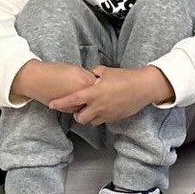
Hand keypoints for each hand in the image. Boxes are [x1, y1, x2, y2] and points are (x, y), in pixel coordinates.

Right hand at [9, 59, 96, 107]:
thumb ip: (87, 76)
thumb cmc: (54, 72)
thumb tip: (95, 82)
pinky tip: (74, 100)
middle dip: (97, 94)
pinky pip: (79, 108)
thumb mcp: (75, 69)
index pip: (101, 83)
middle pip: (97, 96)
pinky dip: (79, 105)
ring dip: (88, 102)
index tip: (100, 81)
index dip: (101, 82)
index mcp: (84, 80)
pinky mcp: (68, 110)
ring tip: (83, 95)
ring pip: (89, 105)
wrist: (37, 80)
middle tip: (94, 91)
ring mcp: (75, 103)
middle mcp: (81, 93)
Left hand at [50, 65, 170, 125]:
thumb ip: (95, 73)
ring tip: (92, 108)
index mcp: (94, 93)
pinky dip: (99, 116)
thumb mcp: (107, 71)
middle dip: (77, 115)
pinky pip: (102, 121)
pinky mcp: (114, 118)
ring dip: (88, 117)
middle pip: (80, 118)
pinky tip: (104, 108)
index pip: (72, 100)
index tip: (51, 105)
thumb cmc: (125, 77)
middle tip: (78, 108)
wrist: (143, 88)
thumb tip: (89, 74)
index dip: (60, 103)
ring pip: (91, 122)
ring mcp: (106, 114)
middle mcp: (98, 106)